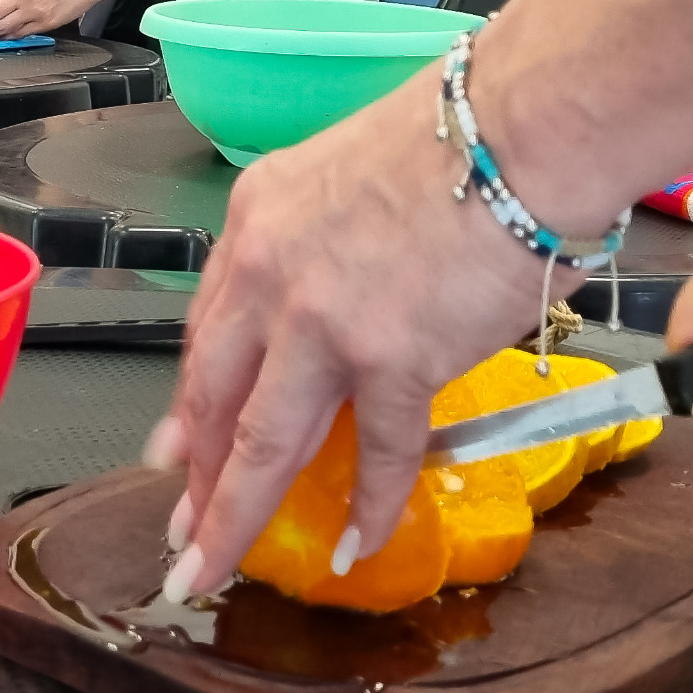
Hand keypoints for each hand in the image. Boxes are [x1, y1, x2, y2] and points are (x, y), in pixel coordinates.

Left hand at [153, 68, 565, 601]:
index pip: (206, 329)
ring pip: (263, 440)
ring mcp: (325, 323)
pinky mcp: (393, 359)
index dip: (188, 400)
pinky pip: (376, 452)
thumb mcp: (342, 173)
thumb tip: (335, 303)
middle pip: (211, 396)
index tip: (172, 448)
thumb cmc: (460, 134)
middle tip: (178, 529)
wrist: (521, 127)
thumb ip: (319, 242)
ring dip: (235, 512)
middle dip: (192, 475)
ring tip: (213, 565)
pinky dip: (369, 506)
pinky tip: (356, 547)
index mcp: (257, 221)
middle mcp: (271, 274)